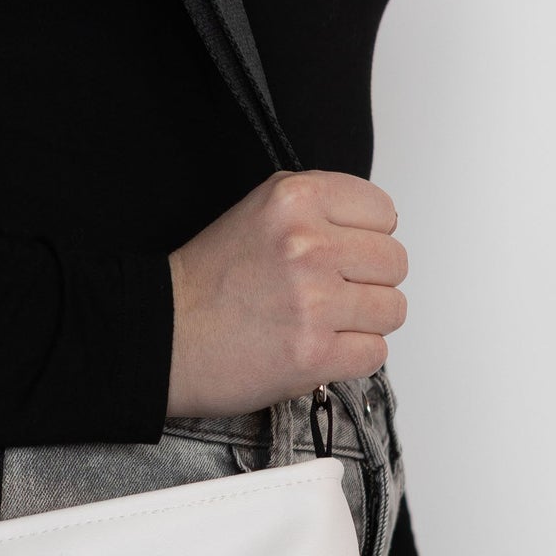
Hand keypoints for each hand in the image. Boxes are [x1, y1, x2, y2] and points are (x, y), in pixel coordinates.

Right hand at [165, 171, 406, 418]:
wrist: (160, 338)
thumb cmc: (206, 283)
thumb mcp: (259, 212)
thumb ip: (320, 211)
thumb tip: (379, 232)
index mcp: (295, 198)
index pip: (383, 212)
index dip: (367, 236)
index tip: (342, 252)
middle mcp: (308, 244)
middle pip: (394, 262)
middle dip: (369, 281)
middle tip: (330, 293)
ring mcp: (314, 301)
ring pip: (392, 309)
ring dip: (364, 322)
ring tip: (322, 322)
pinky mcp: (314, 355)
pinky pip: (375, 354)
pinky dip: (352, 357)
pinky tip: (317, 349)